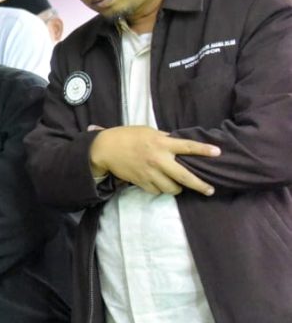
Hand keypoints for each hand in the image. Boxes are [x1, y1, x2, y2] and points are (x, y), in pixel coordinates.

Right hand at [89, 126, 219, 195]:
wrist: (105, 149)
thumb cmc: (127, 136)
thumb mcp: (148, 131)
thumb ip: (164, 138)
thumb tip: (177, 143)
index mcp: (161, 143)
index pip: (187, 147)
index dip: (204, 150)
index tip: (218, 153)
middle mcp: (158, 159)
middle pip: (184, 177)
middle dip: (200, 185)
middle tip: (210, 190)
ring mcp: (150, 173)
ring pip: (171, 188)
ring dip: (176, 188)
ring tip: (177, 185)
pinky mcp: (141, 182)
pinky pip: (157, 191)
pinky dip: (160, 189)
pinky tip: (158, 184)